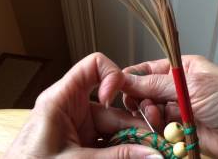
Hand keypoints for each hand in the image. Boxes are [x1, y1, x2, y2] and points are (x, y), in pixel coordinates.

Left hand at [4, 53, 162, 158]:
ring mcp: (81, 126)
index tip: (117, 102)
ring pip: (116, 127)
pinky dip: (123, 150)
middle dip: (135, 127)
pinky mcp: (85, 141)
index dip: (112, 76)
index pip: (93, 66)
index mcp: (62, 99)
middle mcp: (74, 108)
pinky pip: (110, 140)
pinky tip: (135, 157)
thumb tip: (154, 154)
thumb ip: (117, 156)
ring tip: (150, 154)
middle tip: (155, 145)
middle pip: (113, 108)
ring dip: (132, 142)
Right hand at [122, 55, 217, 157]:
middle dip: (140, 99)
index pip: (147, 70)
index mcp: (181, 69)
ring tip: (156, 118)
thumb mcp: (192, 85)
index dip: (131, 77)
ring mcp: (178, 108)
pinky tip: (163, 128)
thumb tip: (125, 79)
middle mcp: (177, 87)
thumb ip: (156, 84)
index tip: (118, 87)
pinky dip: (157, 128)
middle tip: (141, 106)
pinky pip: (160, 127)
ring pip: (150, 110)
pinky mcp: (181, 128)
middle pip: (145, 91)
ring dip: (149, 114)